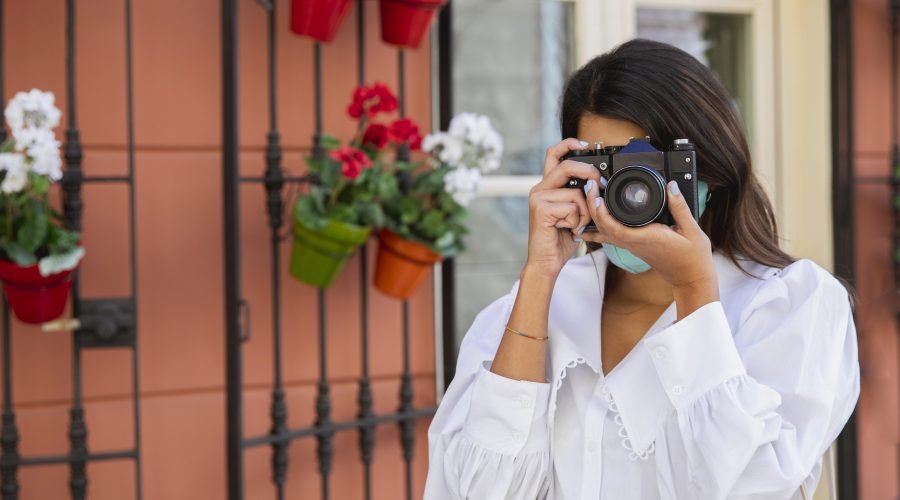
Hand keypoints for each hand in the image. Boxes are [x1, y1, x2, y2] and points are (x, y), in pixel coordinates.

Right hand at [523, 139, 601, 280]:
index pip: (553, 155)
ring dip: (585, 211)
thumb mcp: (571, 213)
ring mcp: (538, 199)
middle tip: (598, 186)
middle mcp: (539, 189)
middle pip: (567, 166)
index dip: (569, 144)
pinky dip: (578, 221)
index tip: (585, 145)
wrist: (546, 263)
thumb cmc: (559, 239)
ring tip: (578, 225)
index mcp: (546, 187)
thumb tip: (595, 183)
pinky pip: (572, 207)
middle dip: (589, 173)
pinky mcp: (541, 210)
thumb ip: (577, 195)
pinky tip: (570, 231)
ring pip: (575, 192)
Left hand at [582, 179, 718, 313]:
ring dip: (595, 216)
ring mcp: (633, 246)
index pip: (616, 228)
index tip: (597, 196)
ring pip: (605, 233)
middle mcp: (635, 243)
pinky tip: (591, 223)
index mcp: (647, 238)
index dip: (602, 213)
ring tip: (588, 197)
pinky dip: (600, 227)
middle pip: (605, 228)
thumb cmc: (693, 257)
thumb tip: (671, 186)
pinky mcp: (634, 247)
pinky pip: (612, 237)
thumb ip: (680, 207)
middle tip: (590, 187)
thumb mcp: (692, 229)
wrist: (690, 279)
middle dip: (593, 208)